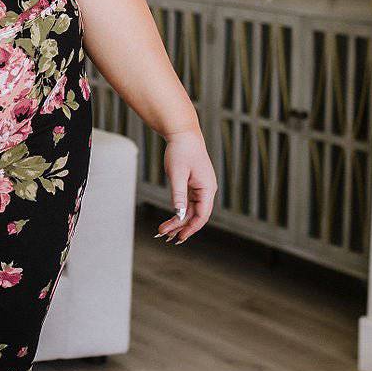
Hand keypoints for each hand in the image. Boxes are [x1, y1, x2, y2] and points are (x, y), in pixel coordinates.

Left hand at [156, 127, 217, 244]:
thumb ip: (178, 195)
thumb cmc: (181, 151)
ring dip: (178, 221)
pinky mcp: (194, 184)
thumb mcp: (177, 174)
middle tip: (165, 237)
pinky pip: (188, 203)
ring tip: (164, 231)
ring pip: (191, 210)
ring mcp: (201, 187)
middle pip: (196, 215)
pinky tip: (170, 219)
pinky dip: (179, 211)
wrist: (183, 134)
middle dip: (181, 227)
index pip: (202, 215)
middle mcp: (207, 190)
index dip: (191, 228)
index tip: (179, 237)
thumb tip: (179, 214)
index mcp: (207, 188)